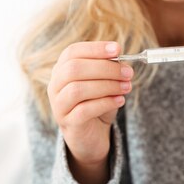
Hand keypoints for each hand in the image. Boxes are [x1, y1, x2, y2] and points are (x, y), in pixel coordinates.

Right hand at [47, 41, 133, 166]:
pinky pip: (84, 110)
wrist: (92, 135)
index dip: (95, 48)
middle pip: (74, 69)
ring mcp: (59, 105)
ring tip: (126, 87)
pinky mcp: (68, 123)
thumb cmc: (97, 103)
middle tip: (128, 72)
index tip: (118, 49)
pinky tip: (120, 100)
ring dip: (107, 86)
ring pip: (77, 89)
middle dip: (105, 68)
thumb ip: (110, 70)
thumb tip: (122, 61)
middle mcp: (55, 85)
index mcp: (62, 69)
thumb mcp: (105, 83)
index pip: (72, 52)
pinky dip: (105, 103)